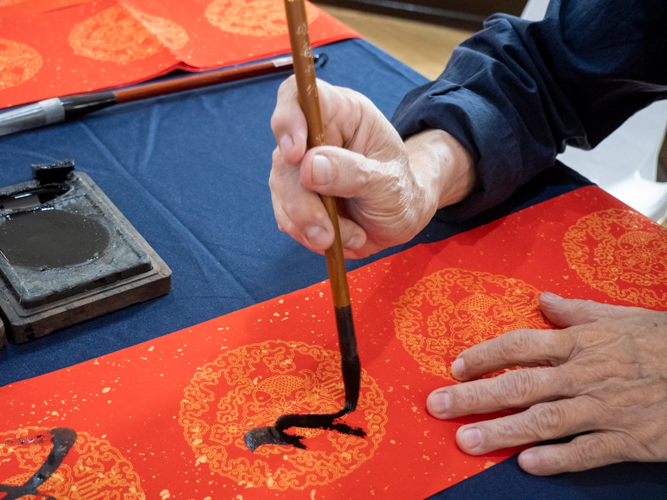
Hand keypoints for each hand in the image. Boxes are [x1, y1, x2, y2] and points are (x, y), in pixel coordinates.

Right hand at [269, 76, 474, 258]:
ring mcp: (301, 167)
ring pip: (281, 191)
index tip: (295, 154)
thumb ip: (355, 173)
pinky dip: (309, 234)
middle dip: (301, 201)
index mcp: (343, 113)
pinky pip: (287, 216)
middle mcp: (315, 136)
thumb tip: (309, 166)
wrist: (402, 219)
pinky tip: (337, 238)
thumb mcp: (391, 183)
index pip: (299, 96)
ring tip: (351, 236)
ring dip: (309, 224)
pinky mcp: (295, 196)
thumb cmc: (402, 191)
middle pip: (284, 157)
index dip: (288, 119)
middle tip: (326, 232)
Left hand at [427, 292, 666, 474]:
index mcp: (580, 342)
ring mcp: (605, 408)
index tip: (455, 367)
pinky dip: (558, 458)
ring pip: (545, 420)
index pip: (521, 345)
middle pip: (521, 384)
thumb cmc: (662, 342)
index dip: (485, 355)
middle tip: (438, 406)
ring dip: (503, 431)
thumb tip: (542, 301)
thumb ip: (576, 310)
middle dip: (476, 396)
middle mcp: (585, 374)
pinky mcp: (628, 439)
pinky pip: (587, 451)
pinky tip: (527, 464)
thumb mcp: (620, 316)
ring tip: (467, 441)